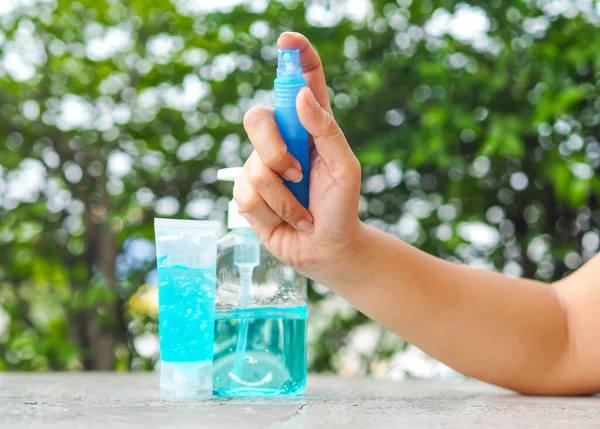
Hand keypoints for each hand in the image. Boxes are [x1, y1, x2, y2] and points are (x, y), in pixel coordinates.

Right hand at [234, 32, 361, 278]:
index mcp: (310, 127)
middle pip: (256, 119)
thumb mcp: (346, 168)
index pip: (301, 82)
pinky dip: (272, 213)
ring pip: (254, 167)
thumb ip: (327, 131)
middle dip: (274, 150)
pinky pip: (246, 195)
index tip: (287, 41)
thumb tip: (300, 95)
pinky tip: (287, 220)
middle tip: (298, 173)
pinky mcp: (248, 194)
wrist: (327, 249)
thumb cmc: (342, 206)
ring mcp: (261, 167)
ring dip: (283, 196)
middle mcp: (281, 141)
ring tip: (302, 211)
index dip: (295, 56)